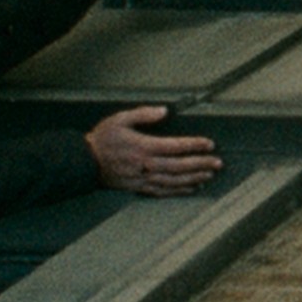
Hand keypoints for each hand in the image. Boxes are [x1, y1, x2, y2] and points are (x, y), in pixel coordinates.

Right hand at [86, 105, 222, 195]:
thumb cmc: (102, 139)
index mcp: (144, 146)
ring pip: (174, 180)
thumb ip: (143, 114)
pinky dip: (179, 190)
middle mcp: (146, 165)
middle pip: (180, 166)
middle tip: (218, 163)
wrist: (83, 163)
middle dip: (201, 164)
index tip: (209, 144)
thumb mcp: (120, 119)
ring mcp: (143, 178)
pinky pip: (163, 191)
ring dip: (194, 178)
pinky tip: (191, 188)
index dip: (195, 145)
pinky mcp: (138, 187)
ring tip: (209, 175)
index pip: (176, 146)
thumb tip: (164, 111)